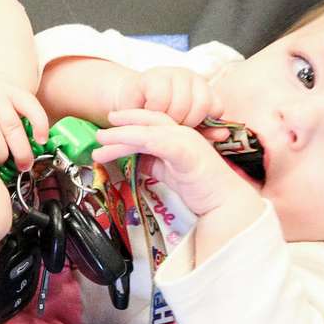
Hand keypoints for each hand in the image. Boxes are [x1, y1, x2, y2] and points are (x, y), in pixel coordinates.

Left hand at [92, 109, 254, 216]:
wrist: (224, 203)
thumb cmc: (201, 189)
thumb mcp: (170, 172)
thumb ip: (154, 163)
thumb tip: (137, 161)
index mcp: (179, 135)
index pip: (151, 122)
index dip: (129, 120)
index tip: (109, 127)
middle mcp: (182, 133)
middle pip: (146, 122)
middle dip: (121, 124)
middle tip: (99, 133)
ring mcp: (185, 140)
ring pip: (148, 130)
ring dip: (121, 134)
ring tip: (102, 140)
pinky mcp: (186, 152)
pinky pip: (158, 142)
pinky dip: (139, 139)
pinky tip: (122, 142)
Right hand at [111, 67, 222, 126]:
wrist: (128, 109)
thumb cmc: (159, 119)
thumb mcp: (185, 127)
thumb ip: (205, 131)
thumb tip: (224, 135)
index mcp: (203, 87)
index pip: (216, 106)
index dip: (204, 123)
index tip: (189, 129)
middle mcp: (190, 76)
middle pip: (200, 105)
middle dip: (186, 123)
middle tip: (171, 128)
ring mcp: (171, 73)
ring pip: (181, 104)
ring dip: (168, 119)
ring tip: (159, 122)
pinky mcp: (151, 76)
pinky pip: (160, 100)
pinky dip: (154, 112)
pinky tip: (148, 113)